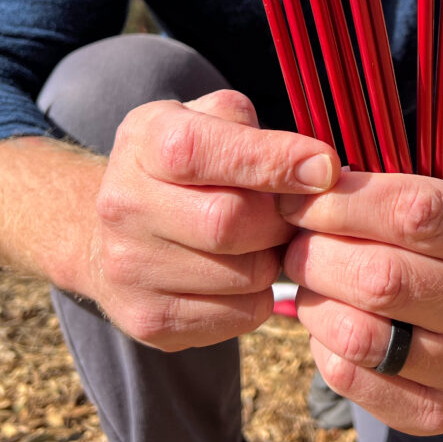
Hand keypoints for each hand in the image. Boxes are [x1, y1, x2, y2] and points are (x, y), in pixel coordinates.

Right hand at [87, 90, 338, 350]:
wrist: (118, 230)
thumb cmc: (188, 166)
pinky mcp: (151, 321)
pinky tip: (244, 273)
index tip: (324, 167)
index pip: (202, 151)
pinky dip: (262, 296)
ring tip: (264, 240)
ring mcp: (129, 269)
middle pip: (228, 222)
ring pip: (245, 275)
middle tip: (291, 213)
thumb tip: (318, 169)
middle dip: (279, 218)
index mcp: (143, 141)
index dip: (272, 159)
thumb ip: (257, 132)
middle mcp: (123, 205)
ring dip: (274, 258)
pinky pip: (242, 315)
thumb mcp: (211, 121)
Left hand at [279, 172, 442, 434]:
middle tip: (297, 244)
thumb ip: (385, 193)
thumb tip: (301, 186)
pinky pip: (350, 378)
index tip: (299, 200)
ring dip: (313, 301)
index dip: (341, 203)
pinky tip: (332, 320)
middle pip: (380, 279)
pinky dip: (322, 344)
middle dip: (316, 254)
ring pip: (359, 336)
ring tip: (311, 283)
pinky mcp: (439, 412)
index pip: (413, 213)